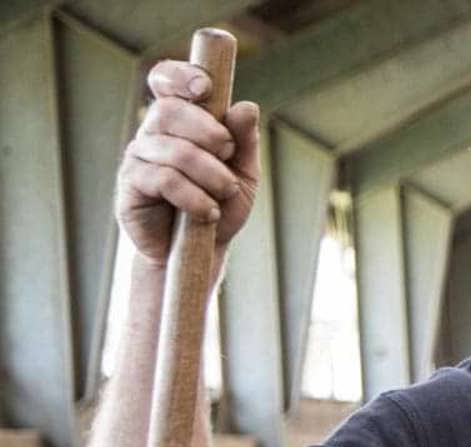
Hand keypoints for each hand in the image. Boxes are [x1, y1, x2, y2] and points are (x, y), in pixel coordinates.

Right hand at [116, 61, 259, 265]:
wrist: (201, 252)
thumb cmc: (220, 207)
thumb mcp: (242, 174)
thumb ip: (244, 141)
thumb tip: (246, 106)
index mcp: (179, 121)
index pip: (165, 81)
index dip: (180, 76)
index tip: (205, 88)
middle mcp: (153, 134)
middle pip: (169, 111)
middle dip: (208, 131)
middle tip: (228, 153)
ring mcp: (138, 158)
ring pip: (172, 149)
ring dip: (209, 173)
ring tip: (225, 193)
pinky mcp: (130, 186)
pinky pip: (163, 179)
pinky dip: (194, 196)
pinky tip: (208, 212)